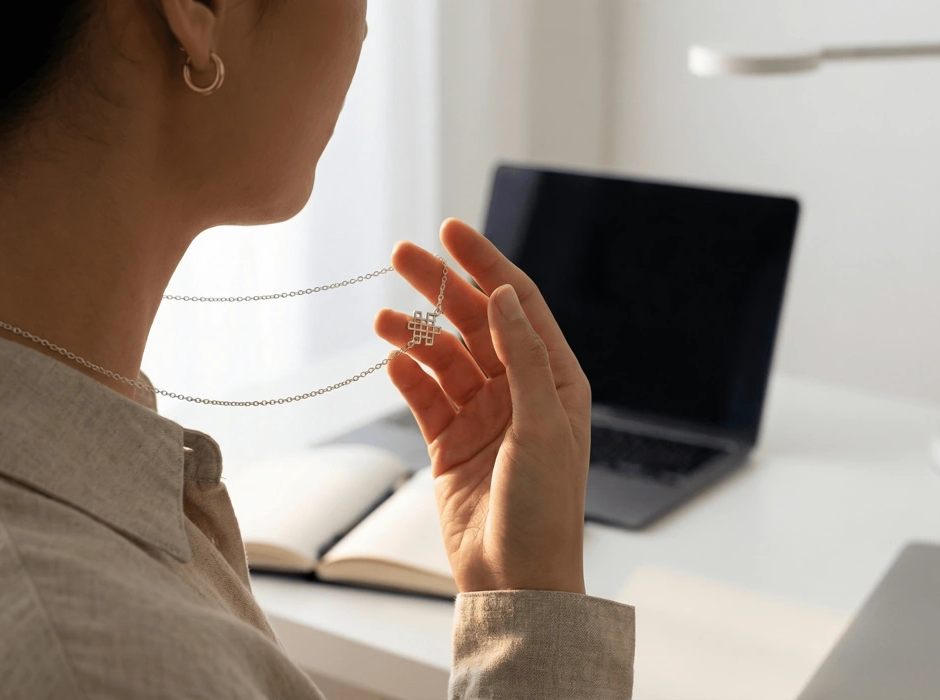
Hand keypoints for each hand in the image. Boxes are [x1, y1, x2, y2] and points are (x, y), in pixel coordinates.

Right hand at [374, 218, 591, 594]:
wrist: (515, 578)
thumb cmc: (544, 507)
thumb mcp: (542, 424)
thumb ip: (521, 357)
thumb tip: (502, 294)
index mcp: (554, 379)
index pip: (517, 305)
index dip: (486, 264)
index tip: (451, 231)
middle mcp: (519, 390)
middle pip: (475, 322)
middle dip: (440, 288)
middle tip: (402, 254)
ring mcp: (482, 414)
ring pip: (443, 356)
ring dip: (415, 333)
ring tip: (384, 318)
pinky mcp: (449, 442)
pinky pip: (424, 395)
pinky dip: (407, 375)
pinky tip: (392, 358)